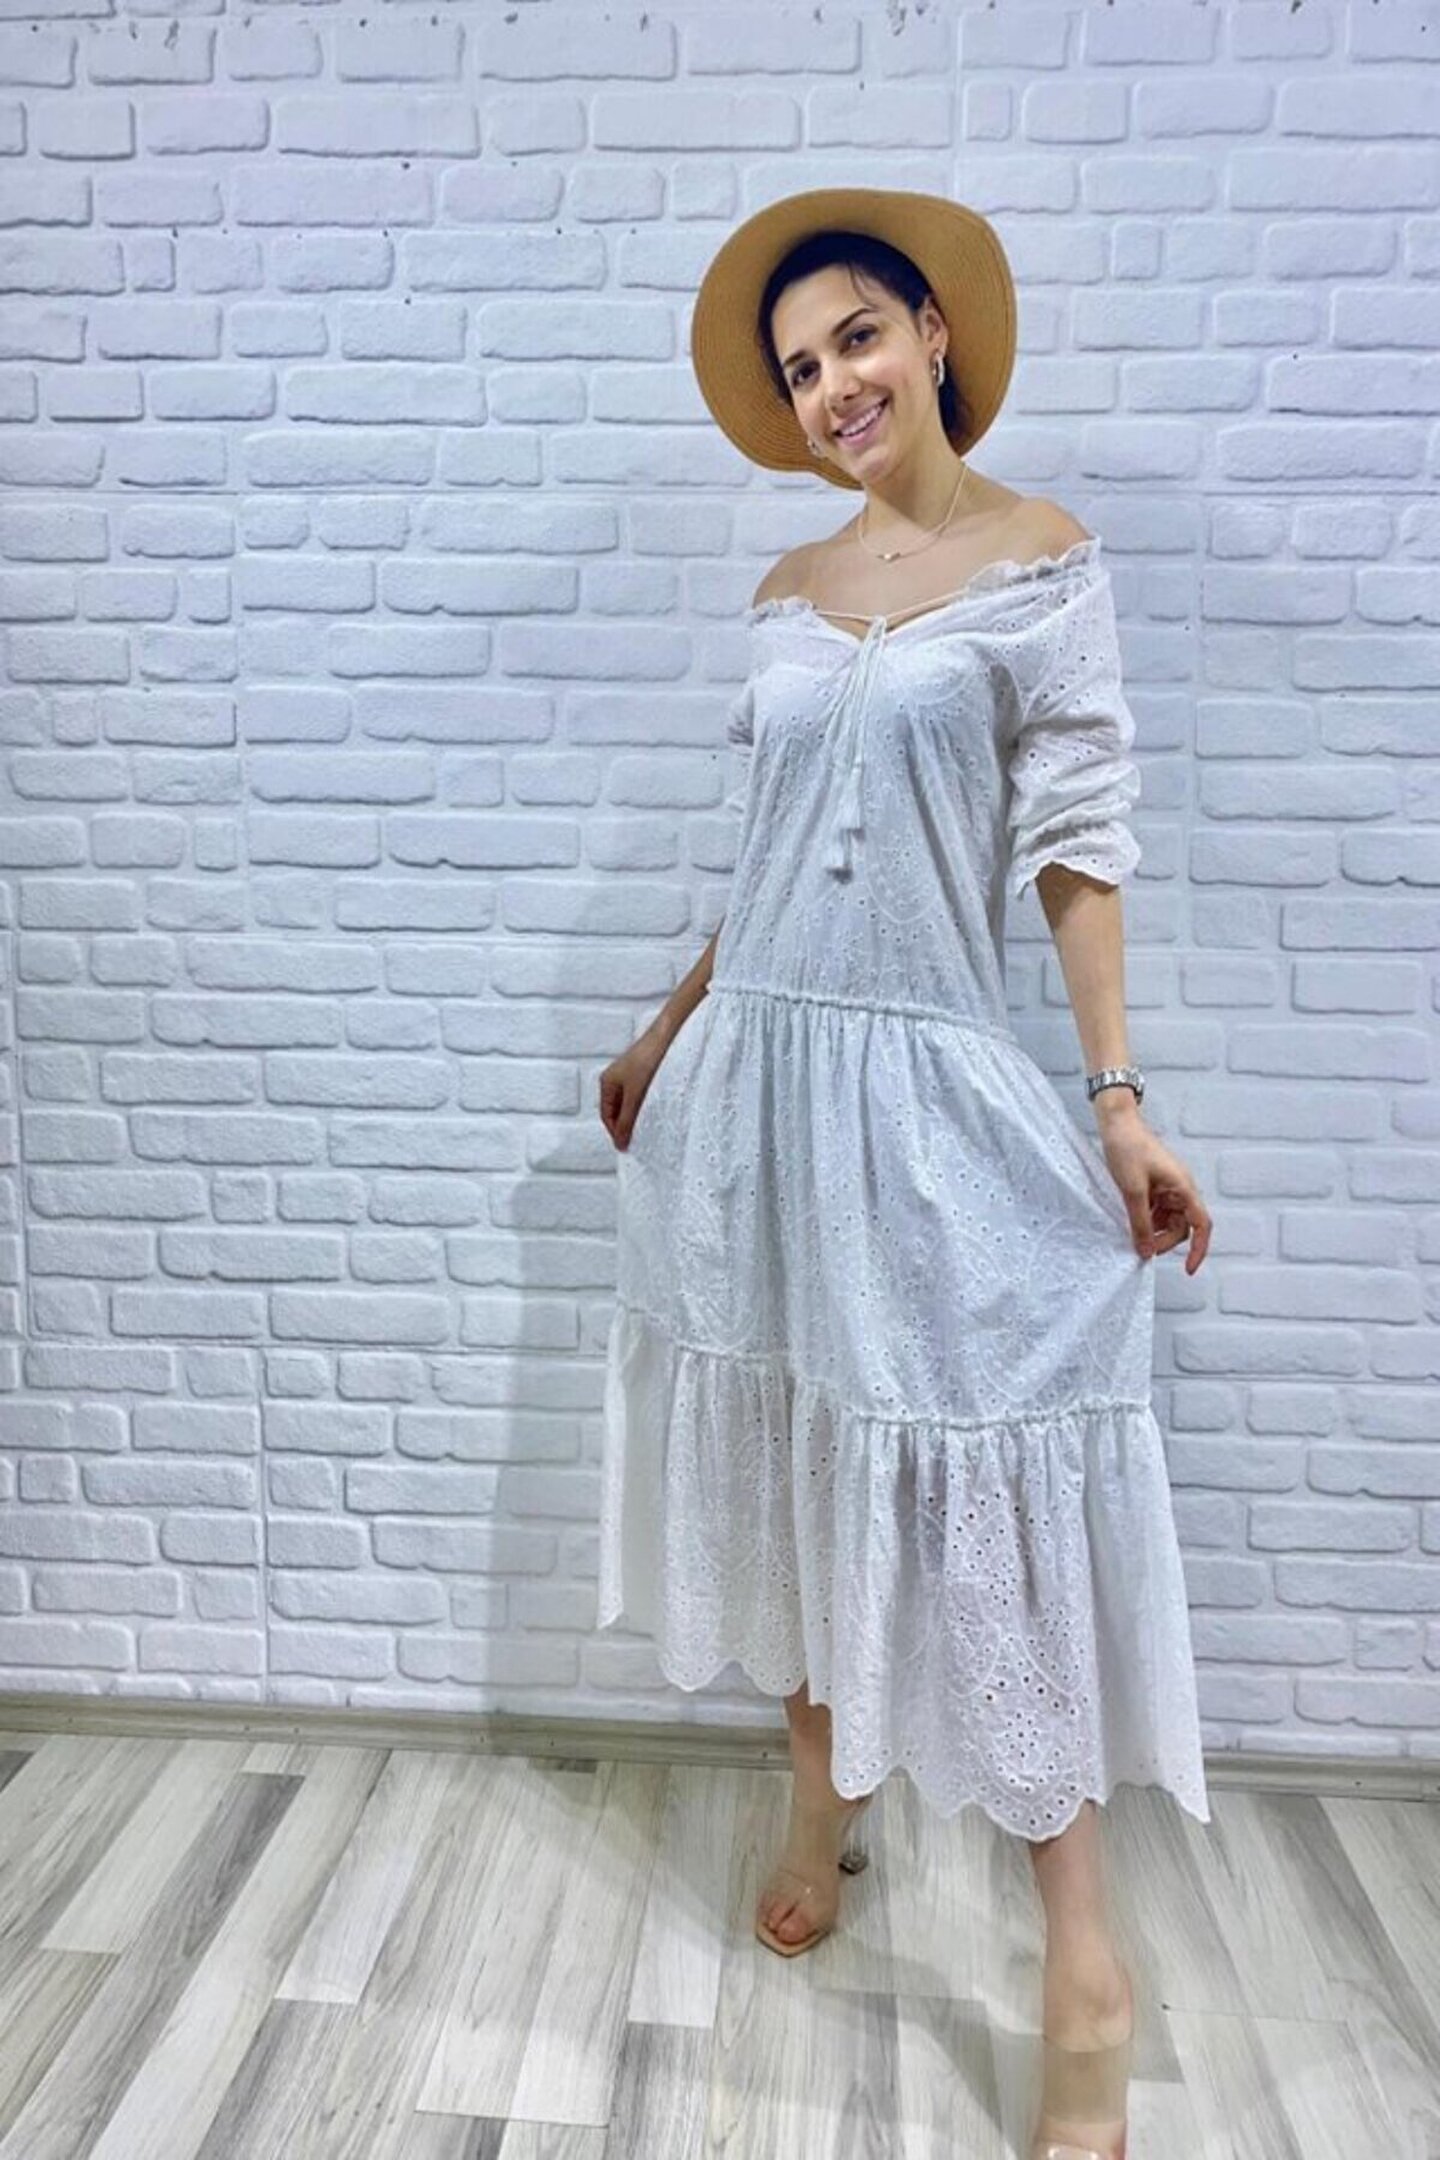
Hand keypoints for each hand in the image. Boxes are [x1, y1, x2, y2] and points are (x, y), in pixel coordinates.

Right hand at [598, 1035, 664, 1151]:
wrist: (668, 1035)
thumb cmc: (648, 1058)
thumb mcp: (635, 1095)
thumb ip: (627, 1120)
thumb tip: (620, 1142)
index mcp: (607, 1082)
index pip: (606, 1115)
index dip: (615, 1132)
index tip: (626, 1146)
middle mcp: (617, 1079)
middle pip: (618, 1110)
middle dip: (626, 1125)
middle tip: (638, 1141)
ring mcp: (631, 1075)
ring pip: (631, 1104)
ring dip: (638, 1116)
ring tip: (649, 1128)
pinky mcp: (646, 1073)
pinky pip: (642, 1096)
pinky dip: (647, 1107)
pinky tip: (658, 1111)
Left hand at [1096, 1104, 1210, 1273]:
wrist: (1117, 1123)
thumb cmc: (1128, 1149)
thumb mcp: (1133, 1191)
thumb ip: (1140, 1223)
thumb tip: (1146, 1251)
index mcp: (1184, 1188)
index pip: (1201, 1225)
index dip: (1199, 1249)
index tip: (1188, 1269)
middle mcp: (1181, 1188)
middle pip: (1182, 1226)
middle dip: (1165, 1241)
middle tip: (1142, 1249)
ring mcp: (1169, 1187)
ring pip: (1169, 1220)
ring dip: (1154, 1231)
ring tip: (1134, 1233)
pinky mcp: (1156, 1185)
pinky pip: (1158, 1210)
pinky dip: (1147, 1219)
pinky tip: (1132, 1220)